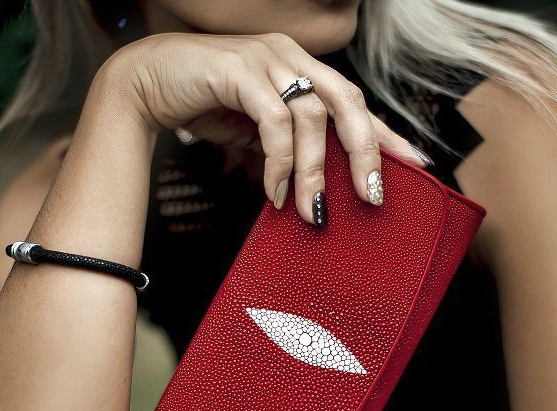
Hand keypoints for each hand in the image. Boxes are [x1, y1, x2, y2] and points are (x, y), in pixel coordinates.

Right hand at [101, 31, 429, 224]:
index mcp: (299, 66)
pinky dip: (279, 162)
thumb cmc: (201, 102)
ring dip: (314, 170)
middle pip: (347, 101)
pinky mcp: (240, 71)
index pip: (352, 100)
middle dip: (365, 151)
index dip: (383, 132)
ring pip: (313, 115)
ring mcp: (266, 59)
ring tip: (310, 209)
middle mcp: (289, 56)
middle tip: (372, 195)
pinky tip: (273, 192)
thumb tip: (312, 183)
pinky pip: (275, 122)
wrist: (143, 84)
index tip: (413, 163)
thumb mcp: (254, 128)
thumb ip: (286, 144)